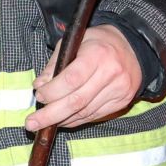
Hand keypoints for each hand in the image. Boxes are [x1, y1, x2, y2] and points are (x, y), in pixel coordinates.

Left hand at [25, 24, 142, 131]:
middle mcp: (111, 74)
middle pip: (77, 101)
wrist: (134, 48)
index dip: (52, 92)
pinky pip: (94, 116)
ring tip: (44, 122)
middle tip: (31, 123)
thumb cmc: (99, 43)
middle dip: (50, 115)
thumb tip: (39, 86)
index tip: (39, 95)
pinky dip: (75, 120)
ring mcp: (119, 90)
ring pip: (84, 112)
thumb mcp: (75, 42)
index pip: (72, 79)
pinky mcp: (121, 102)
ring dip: (61, 119)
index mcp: (98, 54)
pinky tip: (63, 120)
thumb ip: (55, 64)